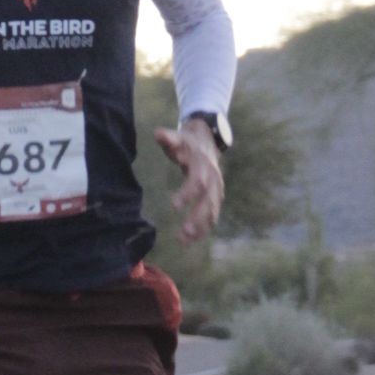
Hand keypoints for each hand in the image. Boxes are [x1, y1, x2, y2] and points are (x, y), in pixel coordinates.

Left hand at [154, 120, 225, 244]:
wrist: (207, 141)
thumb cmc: (186, 143)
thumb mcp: (178, 138)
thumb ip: (168, 138)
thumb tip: (157, 133)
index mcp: (203, 164)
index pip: (197, 181)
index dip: (187, 194)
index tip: (174, 206)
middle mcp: (213, 177)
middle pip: (208, 200)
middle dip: (197, 217)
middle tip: (183, 232)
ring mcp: (217, 188)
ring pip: (212, 211)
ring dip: (200, 227)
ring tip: (183, 240)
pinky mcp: (217, 196)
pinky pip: (213, 215)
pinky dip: (203, 228)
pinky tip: (190, 240)